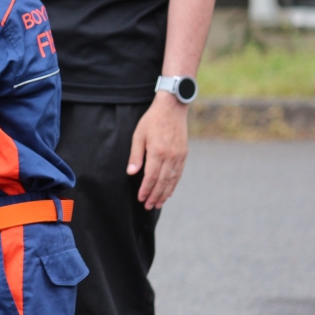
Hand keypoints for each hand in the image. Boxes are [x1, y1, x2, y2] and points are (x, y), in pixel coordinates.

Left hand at [127, 92, 188, 209]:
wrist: (172, 108)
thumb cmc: (151, 121)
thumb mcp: (138, 135)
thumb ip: (136, 155)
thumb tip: (131, 173)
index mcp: (158, 152)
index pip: (151, 177)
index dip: (146, 189)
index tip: (140, 198)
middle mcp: (170, 156)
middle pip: (162, 181)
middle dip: (154, 195)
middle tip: (148, 206)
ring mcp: (179, 155)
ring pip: (172, 180)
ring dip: (165, 194)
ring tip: (158, 204)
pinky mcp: (184, 154)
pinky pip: (179, 173)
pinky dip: (174, 184)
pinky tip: (169, 191)